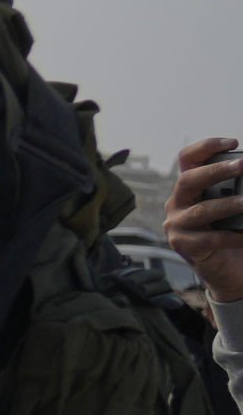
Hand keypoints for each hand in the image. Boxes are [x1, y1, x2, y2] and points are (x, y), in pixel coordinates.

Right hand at [169, 139, 242, 301]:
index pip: (188, 159)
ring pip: (201, 210)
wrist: (229, 271)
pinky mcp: (185, 246)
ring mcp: (178, 225)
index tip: (233, 142)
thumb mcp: (235, 204)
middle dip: (217, 170)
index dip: (206, 147)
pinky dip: (233, 236)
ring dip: (228, 205)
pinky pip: (211, 238)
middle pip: (188, 180)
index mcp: (190, 188)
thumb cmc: (233, 232)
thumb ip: (238, 189)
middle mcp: (178, 203)